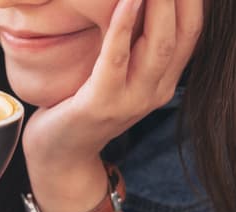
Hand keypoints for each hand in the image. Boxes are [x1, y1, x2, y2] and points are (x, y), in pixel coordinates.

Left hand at [22, 0, 202, 176]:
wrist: (58, 157)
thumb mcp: (114, 76)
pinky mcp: (100, 105)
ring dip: (159, 4)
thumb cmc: (79, 108)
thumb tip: (133, 1)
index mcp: (162, 83)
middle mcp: (155, 92)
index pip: (191, 33)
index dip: (192, 0)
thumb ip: (130, 48)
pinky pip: (116, 59)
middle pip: (181, 34)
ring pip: (159, 45)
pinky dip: (122, 26)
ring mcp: (130, 101)